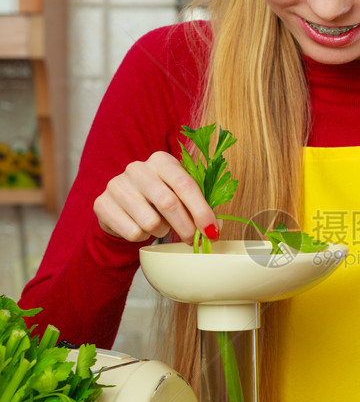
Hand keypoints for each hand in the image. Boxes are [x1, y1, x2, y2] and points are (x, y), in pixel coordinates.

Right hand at [93, 151, 219, 243]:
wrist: (120, 208)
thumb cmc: (157, 202)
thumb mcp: (179, 198)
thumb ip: (198, 209)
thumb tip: (215, 229)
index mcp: (161, 161)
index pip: (185, 184)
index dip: (201, 211)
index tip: (212, 231)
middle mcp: (137, 168)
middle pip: (168, 203)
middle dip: (185, 227)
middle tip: (192, 240)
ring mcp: (117, 185)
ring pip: (150, 222)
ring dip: (161, 231)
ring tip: (160, 226)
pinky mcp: (101, 204)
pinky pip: (132, 232)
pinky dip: (142, 237)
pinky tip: (140, 228)